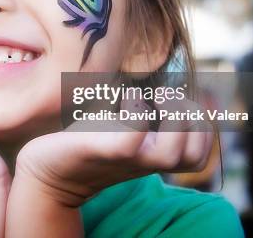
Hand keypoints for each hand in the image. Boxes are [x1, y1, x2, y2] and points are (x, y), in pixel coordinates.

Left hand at [13, 98, 212, 206]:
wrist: (47, 167)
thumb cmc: (85, 139)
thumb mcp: (119, 124)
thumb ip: (143, 112)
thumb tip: (166, 85)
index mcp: (153, 156)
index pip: (199, 154)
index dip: (204, 125)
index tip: (182, 97)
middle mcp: (145, 161)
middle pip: (193, 156)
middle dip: (195, 120)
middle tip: (168, 96)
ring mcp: (127, 158)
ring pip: (173, 154)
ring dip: (175, 117)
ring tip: (156, 95)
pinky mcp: (104, 151)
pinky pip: (132, 136)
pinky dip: (137, 110)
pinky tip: (127, 96)